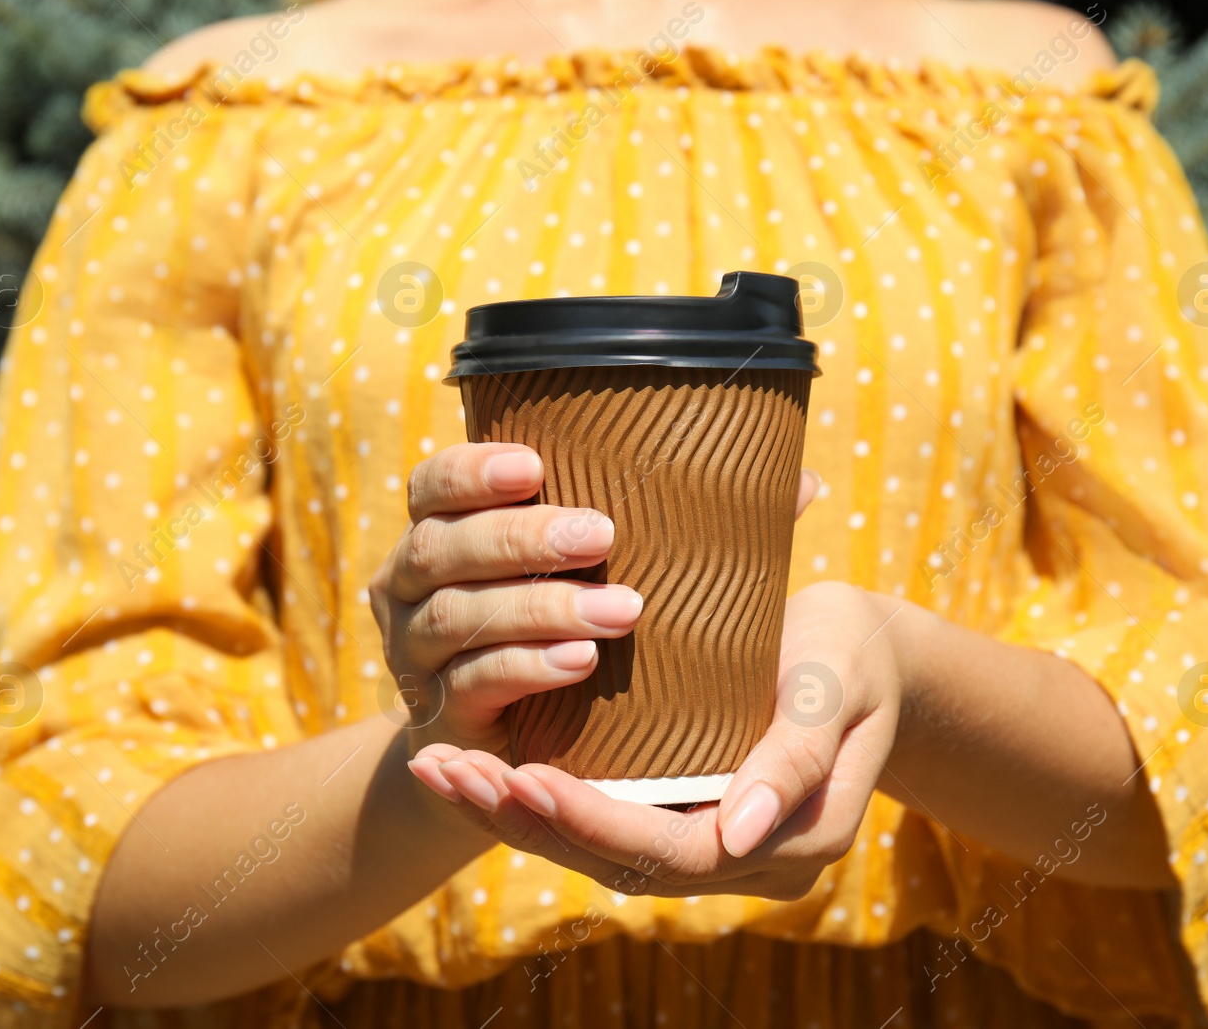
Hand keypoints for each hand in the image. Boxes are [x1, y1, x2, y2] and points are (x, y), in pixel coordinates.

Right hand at [369, 442, 819, 775]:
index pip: (434, 483)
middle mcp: (410, 585)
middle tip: (602, 535)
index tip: (538, 463)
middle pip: (443, 547)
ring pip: (458, 618)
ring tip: (619, 612)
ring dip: (538, 608)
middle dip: (520, 539)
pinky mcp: (440, 718)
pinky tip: (580, 664)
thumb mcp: (603, 568)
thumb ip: (679, 525)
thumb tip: (797, 483)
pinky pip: (472, 686)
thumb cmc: (573, 626)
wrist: (515, 744)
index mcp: (442, 527)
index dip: (475, 471)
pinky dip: (525, 669)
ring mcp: (415, 654)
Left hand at [407, 581, 905, 901]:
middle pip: (616, 861)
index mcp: (786, 843)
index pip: (672, 852)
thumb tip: (734, 833)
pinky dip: (533, 797)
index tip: (527, 777)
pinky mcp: (674, 811)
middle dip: (526, 820)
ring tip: (438, 768)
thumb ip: (794, 760)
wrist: (864, 655)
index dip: (594, 822)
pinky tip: (475, 766)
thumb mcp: (835, 690)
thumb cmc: (851, 657)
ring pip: (593, 848)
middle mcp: (738, 859)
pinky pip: (596, 820)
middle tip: (449, 769)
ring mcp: (703, 840)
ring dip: (512, 814)